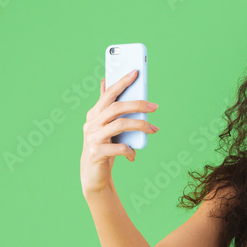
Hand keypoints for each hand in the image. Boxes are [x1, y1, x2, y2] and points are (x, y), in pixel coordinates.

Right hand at [80, 69, 158, 194]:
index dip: (121, 82)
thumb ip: (106, 106)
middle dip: (137, 105)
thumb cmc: (103, 146)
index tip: (136, 72)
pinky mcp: (97, 153)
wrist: (92, 174)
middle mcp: (91, 124)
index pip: (108, 94)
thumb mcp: (104, 125)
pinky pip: (119, 148)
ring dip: (140, 126)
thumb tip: (104, 82)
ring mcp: (93, 138)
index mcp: (94, 114)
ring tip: (154, 129)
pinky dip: (130, 150)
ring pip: (119, 125)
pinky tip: (134, 153)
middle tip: (154, 107)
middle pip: (116, 108)